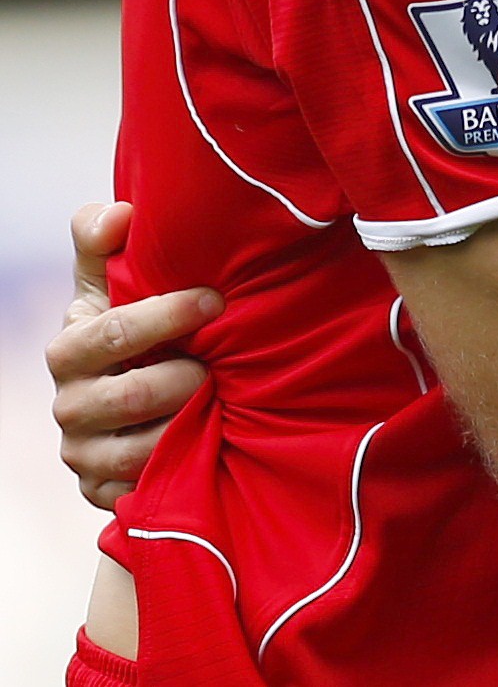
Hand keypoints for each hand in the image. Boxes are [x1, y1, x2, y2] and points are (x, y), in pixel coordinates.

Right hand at [48, 201, 216, 508]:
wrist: (137, 389)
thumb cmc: (131, 323)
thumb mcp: (111, 278)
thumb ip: (102, 238)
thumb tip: (119, 213)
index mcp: (69, 349)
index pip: (110, 333)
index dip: (166, 316)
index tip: (214, 300)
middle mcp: (69, 406)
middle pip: (130, 396)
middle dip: (183, 378)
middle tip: (220, 365)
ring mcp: (83, 454)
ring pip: (138, 450)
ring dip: (186, 426)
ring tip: (218, 403)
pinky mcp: (101, 492)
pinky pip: (138, 491)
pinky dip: (174, 470)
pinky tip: (204, 448)